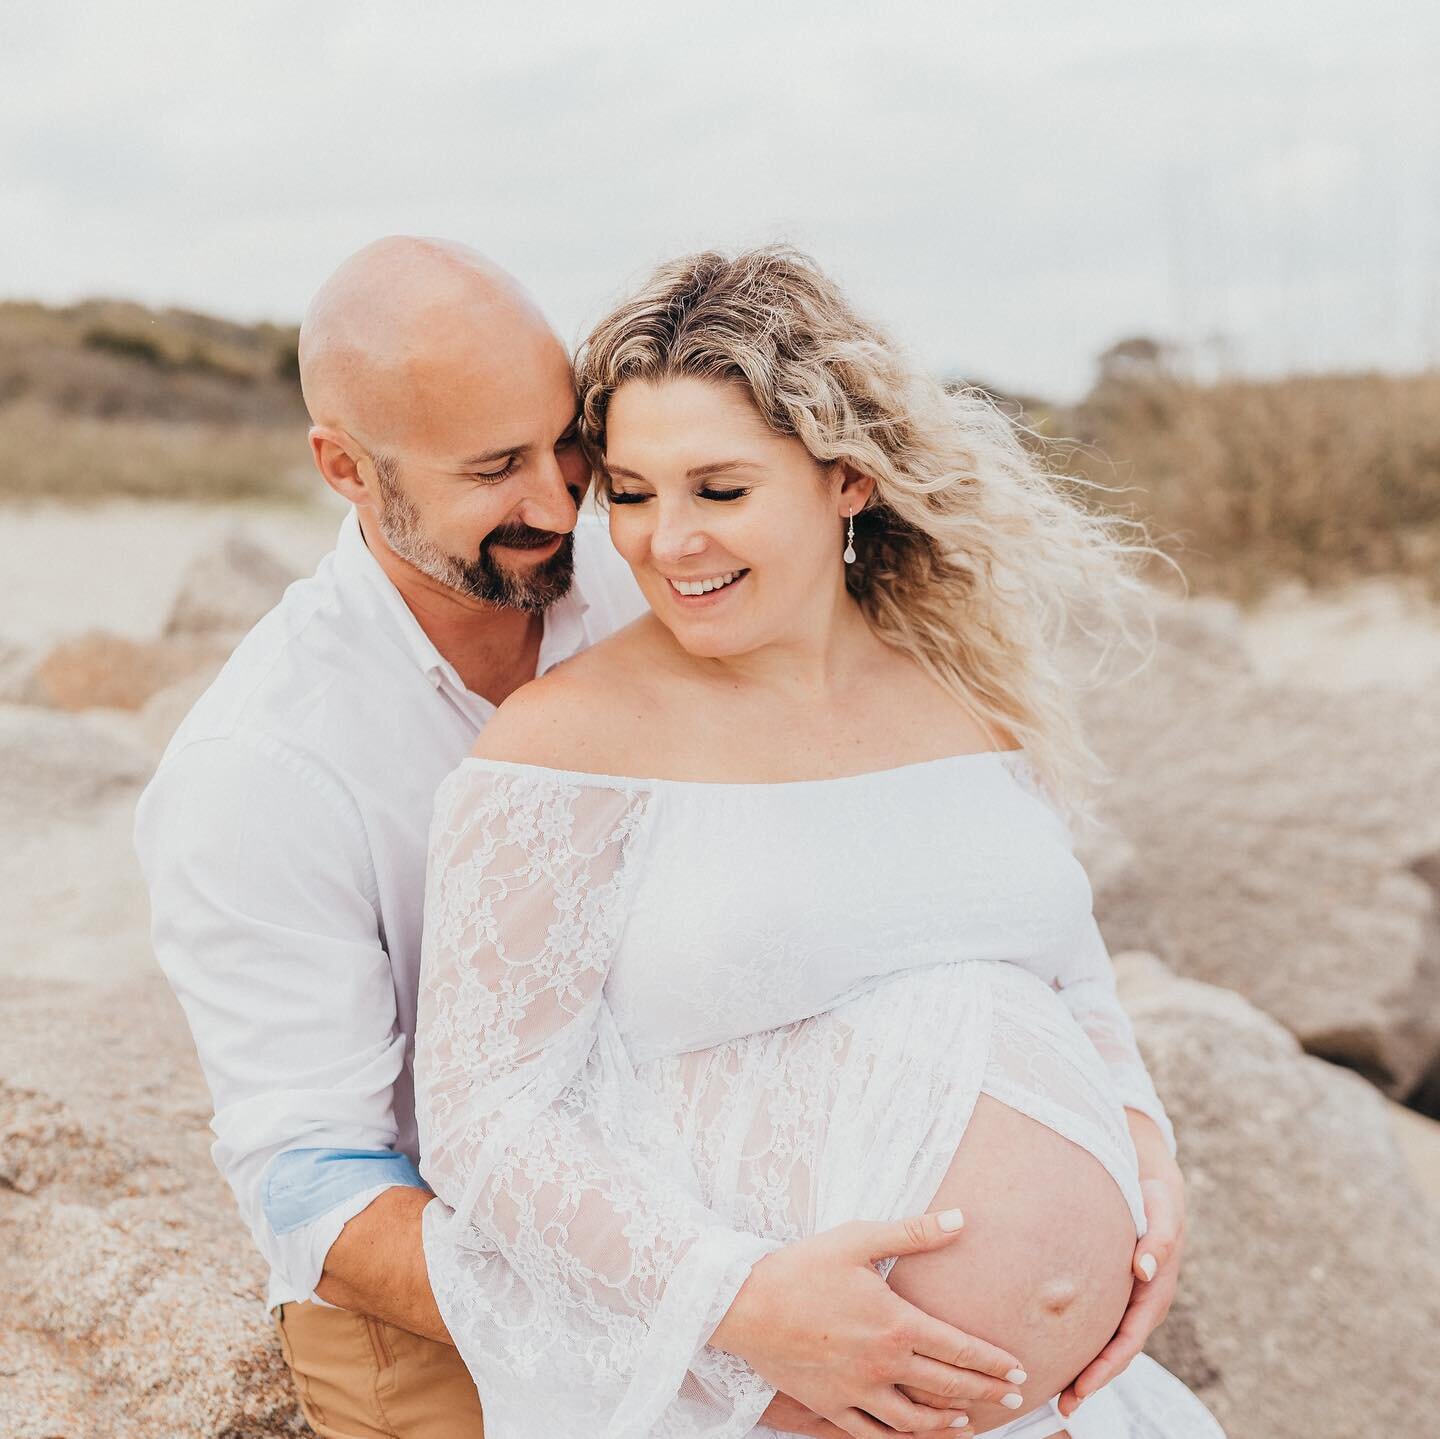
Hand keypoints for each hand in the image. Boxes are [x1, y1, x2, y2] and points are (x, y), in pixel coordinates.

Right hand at [712, 1208, 1021, 1438]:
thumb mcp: (858, 1239)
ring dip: (947, 1422)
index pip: (959, 1348)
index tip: (1020, 1371)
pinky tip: (911, 1435)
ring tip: (968, 1421)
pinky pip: (873, 1434)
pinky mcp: (831, 1407)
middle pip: (946, 1387)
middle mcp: (883, 1364)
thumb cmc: (801, 1267)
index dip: (993, 1363)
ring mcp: (857, 1391)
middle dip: (985, 1393)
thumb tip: (960, 1219)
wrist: (745, 1304)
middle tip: (1012, 1399)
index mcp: (895, 1323)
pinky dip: (899, 1438)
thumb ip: (913, 1232)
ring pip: (914, 1421)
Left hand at [1058, 1115, 1183, 1418]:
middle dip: (1091, 1380)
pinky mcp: (1113, 1285)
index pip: (1128, 1339)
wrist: (1151, 1174)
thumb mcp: (1162, 1205)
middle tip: (1062, 1407)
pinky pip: (1099, 1320)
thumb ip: (1159, 1236)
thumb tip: (1144, 1269)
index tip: (1080, 1389)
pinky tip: (1056, 1349)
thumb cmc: (1154, 1189)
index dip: (1106, 1367)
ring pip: (1106, 1340)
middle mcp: (1141, 1300)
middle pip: (1116, 1351)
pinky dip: (1082, 1340)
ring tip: (1056, 1395)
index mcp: (1154, 1289)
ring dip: (1085, 1368)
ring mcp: (1127, 1295)